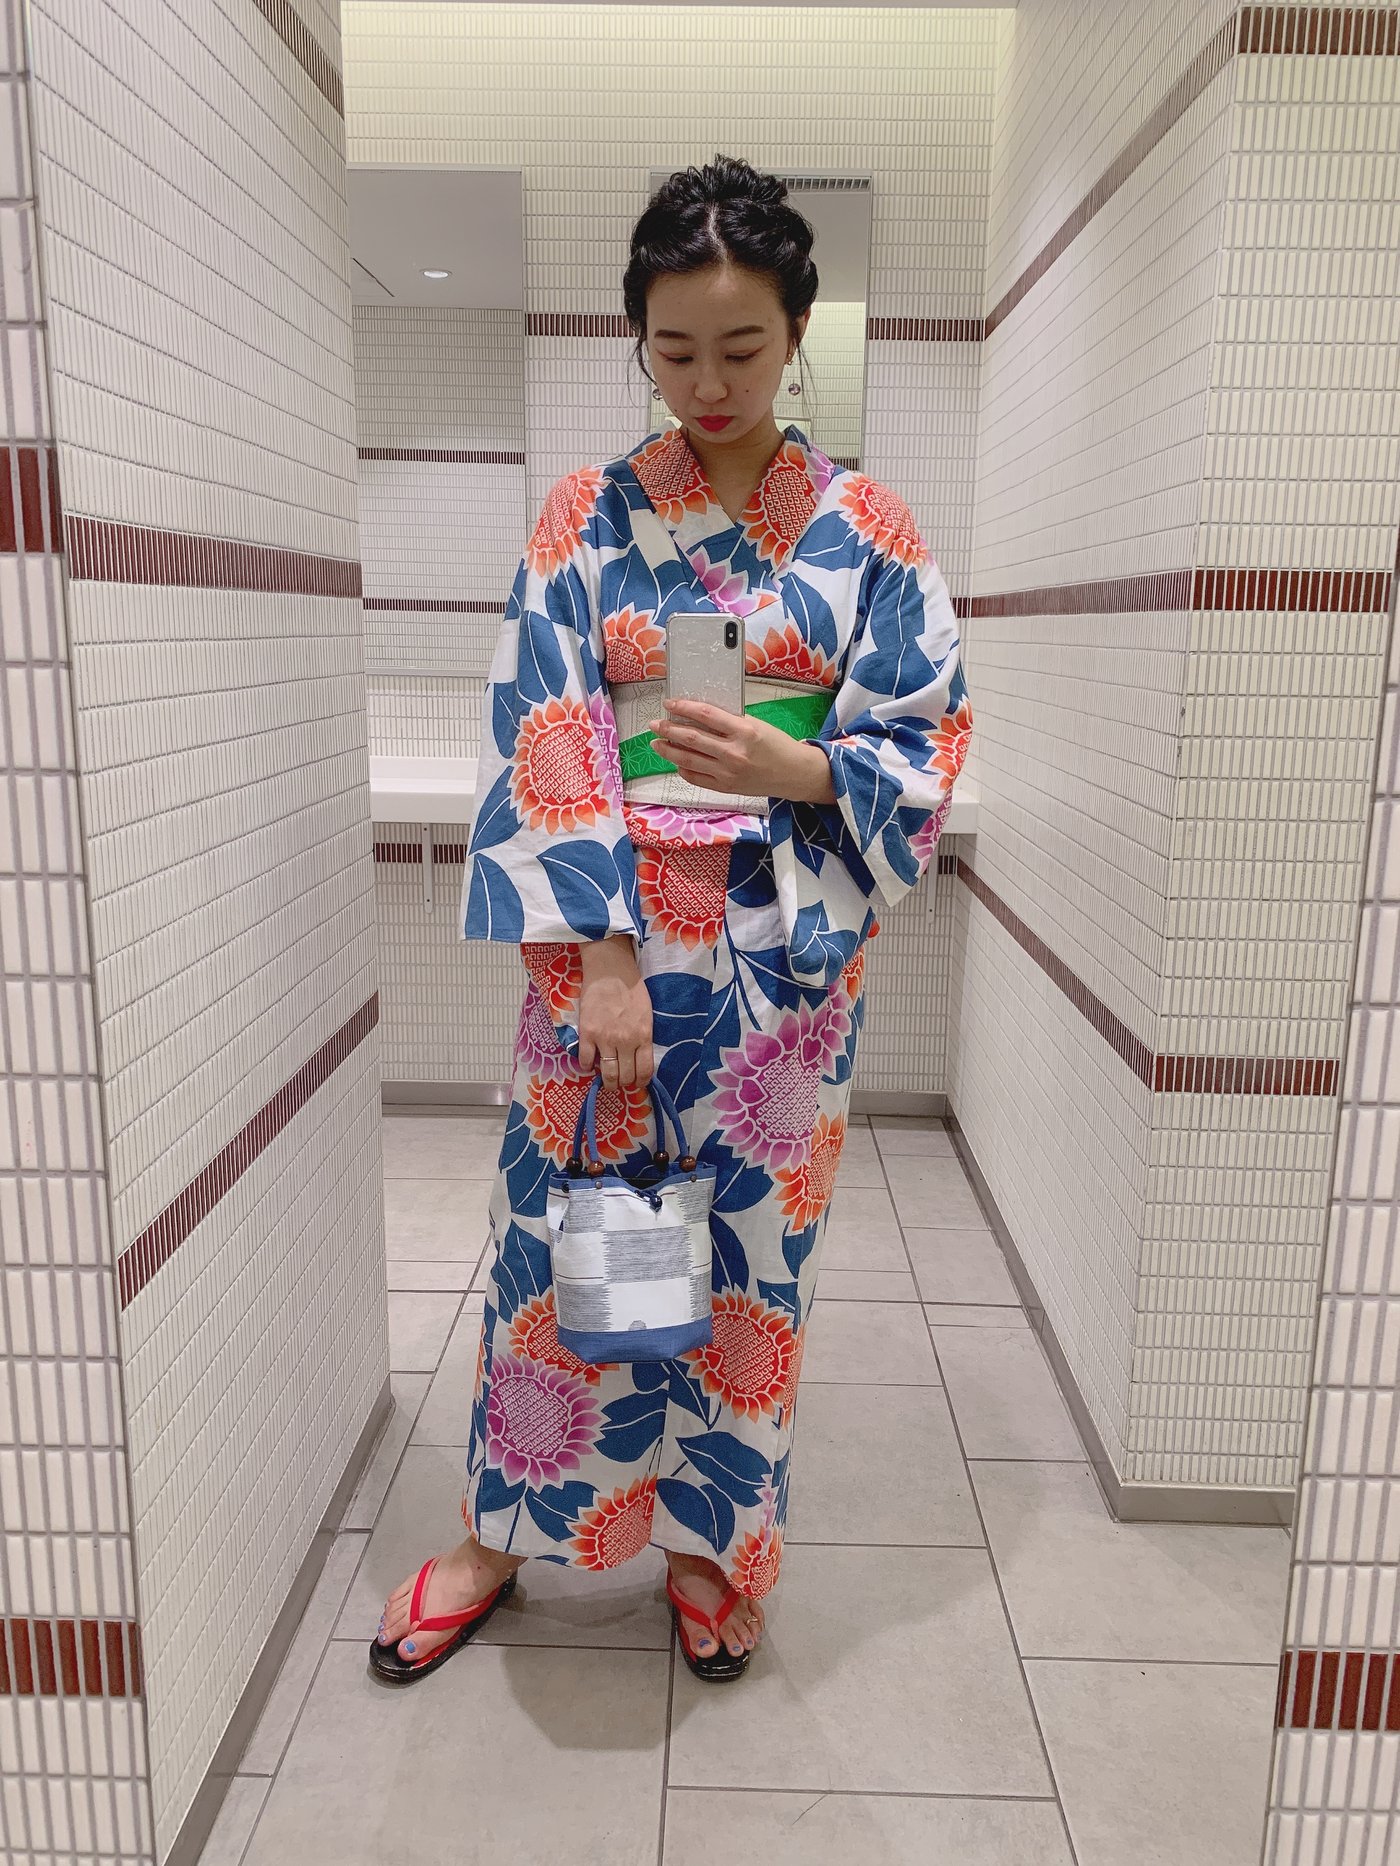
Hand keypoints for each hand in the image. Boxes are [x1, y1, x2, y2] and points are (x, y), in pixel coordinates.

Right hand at [577, 937, 653, 1088]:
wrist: (611, 971)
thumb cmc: (632, 989)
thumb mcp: (647, 1015)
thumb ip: (643, 1037)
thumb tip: (638, 1056)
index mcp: (643, 1036)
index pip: (645, 1071)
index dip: (640, 1082)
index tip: (636, 1082)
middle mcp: (625, 1041)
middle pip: (625, 1076)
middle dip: (623, 1083)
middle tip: (620, 1080)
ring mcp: (605, 1039)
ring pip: (607, 1074)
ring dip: (607, 1081)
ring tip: (605, 1079)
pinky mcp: (587, 1034)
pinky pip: (585, 1060)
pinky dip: (586, 1066)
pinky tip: (589, 1063)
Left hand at [648, 700, 835, 803]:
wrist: (793, 774)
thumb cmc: (776, 746)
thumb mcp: (756, 725)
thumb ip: (729, 721)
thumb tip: (698, 715)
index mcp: (744, 731)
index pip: (705, 715)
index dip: (683, 708)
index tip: (670, 704)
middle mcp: (734, 753)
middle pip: (691, 738)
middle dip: (668, 729)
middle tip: (655, 724)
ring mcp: (728, 772)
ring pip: (689, 759)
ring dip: (669, 750)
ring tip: (656, 743)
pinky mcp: (726, 787)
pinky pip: (697, 777)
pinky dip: (683, 768)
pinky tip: (676, 760)